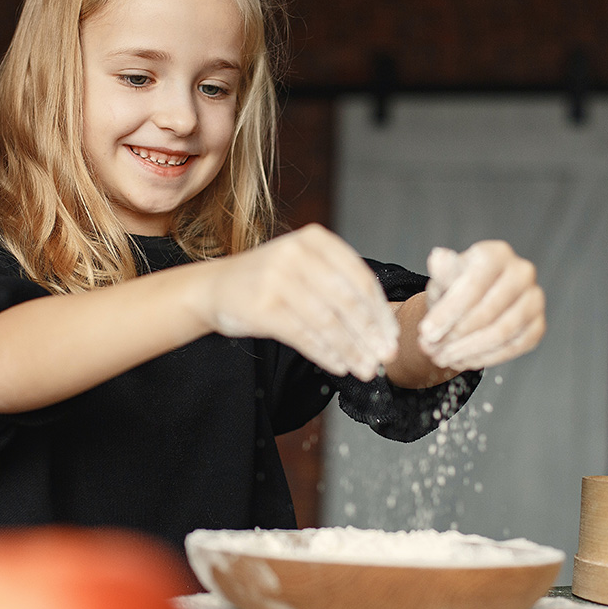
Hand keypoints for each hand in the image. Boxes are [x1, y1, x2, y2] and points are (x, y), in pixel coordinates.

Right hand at [203, 224, 397, 380]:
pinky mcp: (261, 306)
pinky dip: (325, 354)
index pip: (360, 277)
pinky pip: (303, 335)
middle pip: (346, 300)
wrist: (214, 287)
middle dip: (370, 333)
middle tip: (386, 356)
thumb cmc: (269, 280)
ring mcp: (277, 278)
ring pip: (327, 321)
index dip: (380, 311)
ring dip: (351, 349)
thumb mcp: (304, 266)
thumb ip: (339, 284)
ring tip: (366, 369)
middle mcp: (297, 253)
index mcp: (315, 239)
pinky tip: (339, 366)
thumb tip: (381, 327)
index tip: (393, 336)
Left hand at [417, 241, 544, 370]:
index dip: (448, 312)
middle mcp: (522, 272)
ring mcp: (534, 299)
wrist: (473, 302)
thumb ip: (442, 273)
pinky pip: (514, 347)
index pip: (474, 286)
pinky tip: (463, 359)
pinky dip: (485, 357)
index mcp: (497, 254)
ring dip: (467, 350)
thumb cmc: (457, 286)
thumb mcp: (444, 278)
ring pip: (502, 332)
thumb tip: (438, 258)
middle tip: (431, 348)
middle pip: (488, 312)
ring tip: (442, 357)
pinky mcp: (538, 325)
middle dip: (455, 335)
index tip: (426, 331)